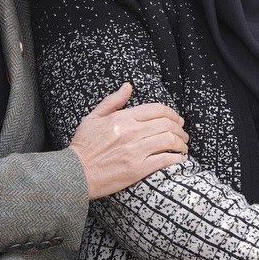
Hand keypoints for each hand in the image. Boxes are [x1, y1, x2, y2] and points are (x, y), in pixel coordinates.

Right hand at [69, 82, 188, 197]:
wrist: (75, 173)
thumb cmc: (83, 147)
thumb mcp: (93, 118)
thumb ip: (112, 101)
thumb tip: (128, 86)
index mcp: (122, 118)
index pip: (157, 109)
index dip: (172, 114)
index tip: (177, 120)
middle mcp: (131, 132)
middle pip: (167, 124)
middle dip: (180, 129)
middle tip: (183, 134)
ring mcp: (136, 150)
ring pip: (170, 140)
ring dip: (181, 143)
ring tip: (183, 146)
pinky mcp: (138, 169)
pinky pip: (165, 160)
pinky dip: (177, 158)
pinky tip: (179, 159)